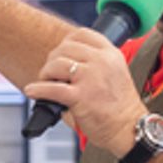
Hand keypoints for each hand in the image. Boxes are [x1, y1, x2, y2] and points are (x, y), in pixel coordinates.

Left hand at [22, 28, 146, 155]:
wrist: (129, 129)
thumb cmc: (120, 107)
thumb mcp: (115, 74)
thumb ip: (94, 63)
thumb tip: (62, 62)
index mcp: (112, 55)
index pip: (82, 34)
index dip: (67, 42)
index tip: (62, 52)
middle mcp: (102, 62)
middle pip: (65, 48)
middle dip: (54, 60)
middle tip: (52, 73)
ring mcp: (91, 78)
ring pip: (56, 64)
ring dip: (46, 73)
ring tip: (48, 82)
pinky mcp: (80, 97)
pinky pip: (51, 88)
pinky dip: (38, 89)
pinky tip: (33, 91)